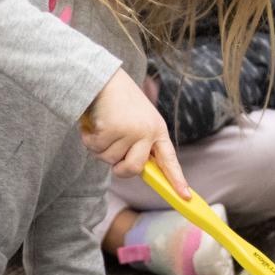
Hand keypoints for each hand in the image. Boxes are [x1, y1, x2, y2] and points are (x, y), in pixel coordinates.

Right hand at [81, 69, 188, 196]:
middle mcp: (147, 131)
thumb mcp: (137, 121)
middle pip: (134, 169)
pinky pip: (96, 148)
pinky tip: (93, 123)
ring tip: (103, 126)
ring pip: (109, 160)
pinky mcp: (112, 129)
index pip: (169, 159)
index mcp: (157, 130)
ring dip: (100, 148)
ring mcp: (131, 131)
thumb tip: (134, 170)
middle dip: (119, 169)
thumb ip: (139, 144)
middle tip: (112, 154)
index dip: (176, 180)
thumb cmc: (119, 101)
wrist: (103, 77)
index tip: (185, 198)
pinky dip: (89, 139)